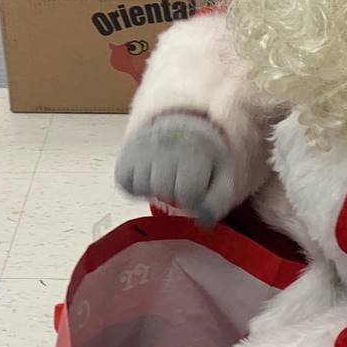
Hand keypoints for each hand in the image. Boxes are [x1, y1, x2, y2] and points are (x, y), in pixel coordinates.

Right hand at [115, 112, 238, 224]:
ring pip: (143, 187)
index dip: (193, 197)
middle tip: (179, 177)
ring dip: (154, 188)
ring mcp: (142, 150)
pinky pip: (125, 184)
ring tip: (163, 174)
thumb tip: (204, 224)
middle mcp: (165, 147)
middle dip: (174, 190)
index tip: (195, 187)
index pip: (188, 191)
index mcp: (193, 150)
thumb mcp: (221, 174)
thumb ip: (218, 200)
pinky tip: (148, 177)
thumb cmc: (202, 155)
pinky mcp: (125, 155)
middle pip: (164, 190)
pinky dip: (135, 186)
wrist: (179, 122)